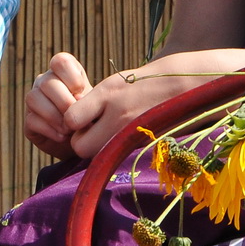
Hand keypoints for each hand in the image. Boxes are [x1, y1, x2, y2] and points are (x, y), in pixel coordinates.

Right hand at [23, 52, 91, 159]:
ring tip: (70, 129)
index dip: (71, 76)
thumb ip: (89, 99)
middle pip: (47, 82)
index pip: (60, 61)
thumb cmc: (91, 116)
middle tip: (78, 118)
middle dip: (64, 102)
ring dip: (54, 116)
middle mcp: (46, 81)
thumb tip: (78, 100)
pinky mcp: (29, 120)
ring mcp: (35, 100)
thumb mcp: (95, 105)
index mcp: (64, 72)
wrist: (82, 141)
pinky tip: (62, 137)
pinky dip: (49, 130)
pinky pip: (32, 119)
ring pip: (34, 98)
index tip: (82, 92)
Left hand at [61, 64, 201, 159]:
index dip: (73, 121)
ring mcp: (132, 135)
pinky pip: (116, 159)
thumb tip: (68, 127)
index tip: (81, 116)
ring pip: (98, 157)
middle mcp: (119, 116)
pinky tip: (122, 140)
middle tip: (92, 130)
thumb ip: (88, 106)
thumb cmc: (136, 86)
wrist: (176, 88)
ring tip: (108, 135)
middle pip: (81, 146)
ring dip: (98, 149)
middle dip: (82, 140)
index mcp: (109, 95)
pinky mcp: (142, 147)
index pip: (71, 120)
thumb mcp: (110, 86)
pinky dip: (115, 153)